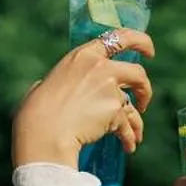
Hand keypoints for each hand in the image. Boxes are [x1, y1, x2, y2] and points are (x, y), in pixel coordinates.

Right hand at [12, 29, 155, 166]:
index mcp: (82, 55)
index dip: (140, 41)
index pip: (119, 38)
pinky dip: (130, 138)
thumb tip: (57, 87)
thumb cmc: (37, 112)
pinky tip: (129, 147)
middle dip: (145, 87)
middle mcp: (100, 67)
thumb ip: (62, 81)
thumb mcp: (47, 84)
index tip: (149, 51)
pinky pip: (127, 126)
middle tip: (144, 99)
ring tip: (137, 131)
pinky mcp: (115, 111)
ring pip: (134, 103)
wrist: (44, 132)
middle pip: (137, 72)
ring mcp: (110, 88)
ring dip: (138, 118)